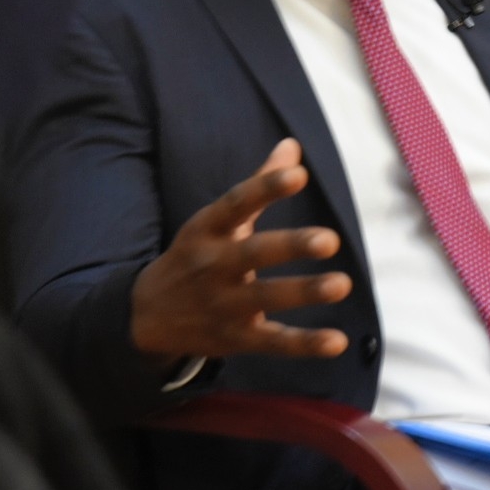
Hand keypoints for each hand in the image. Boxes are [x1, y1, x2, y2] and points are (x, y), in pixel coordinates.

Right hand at [130, 138, 351, 370]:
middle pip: (253, 253)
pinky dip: (304, 344)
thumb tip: (292, 145)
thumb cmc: (197, 255)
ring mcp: (222, 304)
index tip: (299, 174)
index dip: (266, 188)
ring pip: (265, 298)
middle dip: (291, 246)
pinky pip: (272, 342)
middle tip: (330, 239)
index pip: (236, 203)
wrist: (147, 315)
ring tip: (342, 284)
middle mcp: (212, 265)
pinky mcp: (235, 338)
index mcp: (207, 229)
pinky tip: (337, 341)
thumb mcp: (217, 219)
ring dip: (303, 292)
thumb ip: (259, 184)